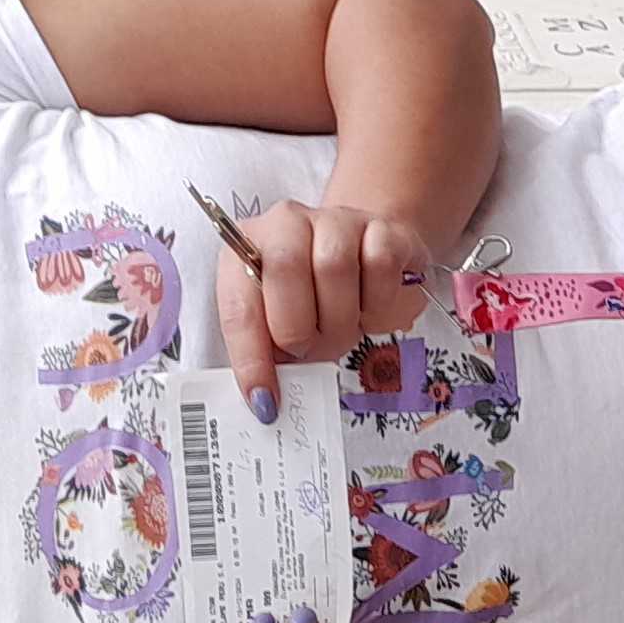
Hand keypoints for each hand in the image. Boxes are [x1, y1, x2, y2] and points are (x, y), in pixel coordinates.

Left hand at [215, 201, 434, 418]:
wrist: (366, 250)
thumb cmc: (315, 296)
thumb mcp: (281, 322)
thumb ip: (269, 353)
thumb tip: (268, 402)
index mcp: (248, 250)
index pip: (241, 305)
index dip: (252, 358)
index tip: (266, 400)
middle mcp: (287, 224)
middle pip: (286, 271)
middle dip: (300, 329)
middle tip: (311, 350)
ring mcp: (337, 220)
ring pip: (335, 268)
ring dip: (342, 320)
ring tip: (343, 330)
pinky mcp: (383, 228)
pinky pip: (381, 264)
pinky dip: (379, 303)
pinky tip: (372, 308)